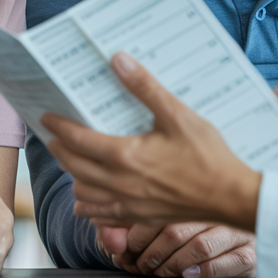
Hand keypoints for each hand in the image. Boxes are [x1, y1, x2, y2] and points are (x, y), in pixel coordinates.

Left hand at [43, 52, 260, 230]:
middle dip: (60, 149)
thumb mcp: (178, 114)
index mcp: (125, 155)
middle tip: (54, 136)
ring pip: (83, 192)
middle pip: (74, 166)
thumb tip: (119, 61)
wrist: (230, 196)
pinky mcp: (139, 217)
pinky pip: (101, 215)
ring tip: (72, 159)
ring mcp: (128, 204)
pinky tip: (90, 194)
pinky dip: (89, 203)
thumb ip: (145, 87)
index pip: (79, 140)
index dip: (59, 128)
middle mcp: (120, 183)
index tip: (48, 118)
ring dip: (73, 175)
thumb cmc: (208, 155)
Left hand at [98, 223, 255, 277]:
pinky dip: (205, 270)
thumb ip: (130, 225)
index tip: (124, 250)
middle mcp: (216, 208)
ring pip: (200, 246)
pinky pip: (229, 260)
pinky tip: (189, 273)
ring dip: (172, 265)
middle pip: (176, 230)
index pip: (158, 210)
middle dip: (150, 255)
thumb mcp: (159, 217)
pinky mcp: (249, 251)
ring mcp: (235, 229)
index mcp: (192, 191)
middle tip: (139, 265)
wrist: (246, 221)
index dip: (135, 236)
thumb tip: (111, 239)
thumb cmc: (196, 221)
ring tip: (159, 272)